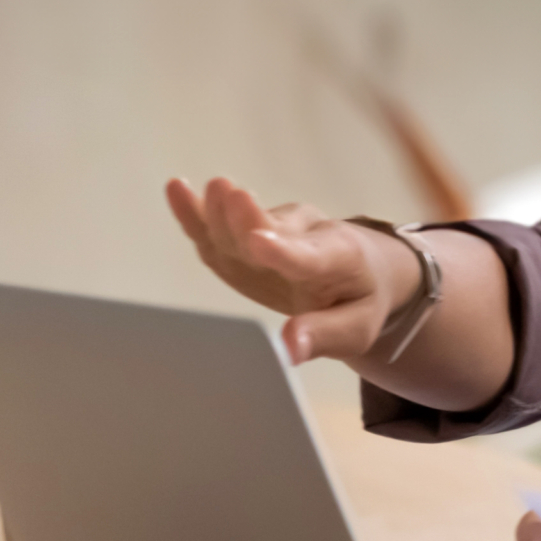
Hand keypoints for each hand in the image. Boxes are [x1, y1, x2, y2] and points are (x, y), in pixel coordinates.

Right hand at [165, 176, 410, 363]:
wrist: (364, 266)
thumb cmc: (359, 300)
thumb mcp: (357, 327)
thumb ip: (323, 336)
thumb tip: (287, 350)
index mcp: (338, 259)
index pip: (309, 256)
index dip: (283, 250)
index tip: (260, 240)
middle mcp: (305, 234)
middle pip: (273, 231)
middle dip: (249, 220)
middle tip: (232, 196)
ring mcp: (275, 228)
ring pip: (242, 226)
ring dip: (220, 213)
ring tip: (208, 190)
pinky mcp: (246, 233)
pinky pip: (220, 224)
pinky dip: (198, 213)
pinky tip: (176, 190)